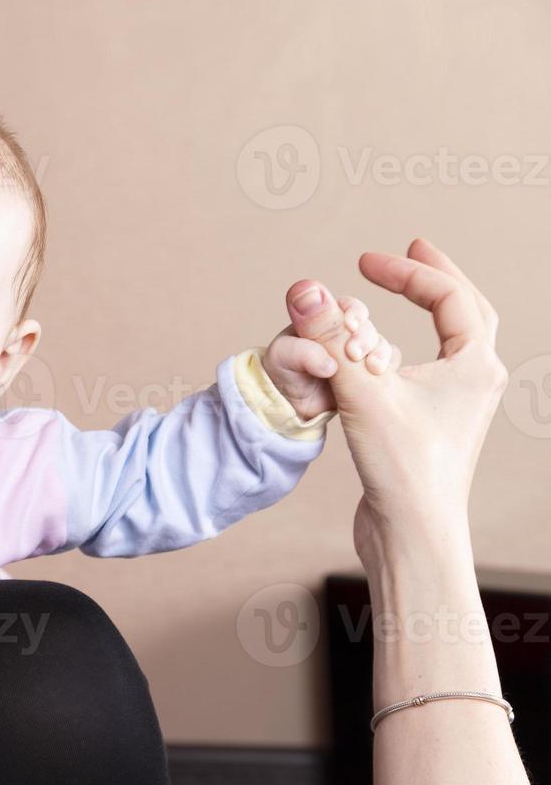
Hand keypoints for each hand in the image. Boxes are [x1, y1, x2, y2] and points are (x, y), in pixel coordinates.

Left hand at [261, 294, 395, 421]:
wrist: (289, 405)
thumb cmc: (282, 373)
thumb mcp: (284, 357)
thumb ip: (302, 349)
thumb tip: (327, 360)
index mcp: (323, 319)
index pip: (346, 307)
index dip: (353, 312)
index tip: (351, 325)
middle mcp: (343, 333)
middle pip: (366, 326)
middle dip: (365, 338)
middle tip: (355, 354)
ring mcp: (357, 353)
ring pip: (379, 345)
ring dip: (379, 353)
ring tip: (373, 367)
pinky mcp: (367, 373)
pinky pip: (386, 365)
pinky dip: (388, 368)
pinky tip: (380, 375)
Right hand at [281, 239, 506, 558]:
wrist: (414, 534)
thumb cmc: (402, 468)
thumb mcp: (361, 392)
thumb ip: (331, 338)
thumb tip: (307, 288)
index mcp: (474, 366)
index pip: (447, 296)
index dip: (407, 272)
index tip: (366, 262)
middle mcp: (477, 381)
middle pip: (468, 310)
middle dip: (437, 277)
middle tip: (413, 249)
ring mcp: (461, 405)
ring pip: (456, 340)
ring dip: (432, 309)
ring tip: (408, 290)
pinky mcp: (438, 425)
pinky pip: (435, 368)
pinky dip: (416, 343)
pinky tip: (389, 352)